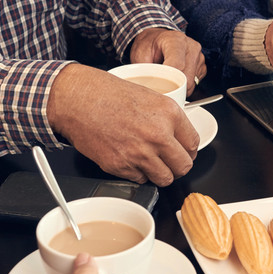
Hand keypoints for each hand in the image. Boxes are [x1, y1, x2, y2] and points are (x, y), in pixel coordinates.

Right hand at [47, 64, 197, 185]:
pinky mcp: (121, 166)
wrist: (78, 100)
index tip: (184, 152)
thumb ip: (168, 119)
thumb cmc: (108, 94)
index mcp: (169, 114)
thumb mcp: (149, 97)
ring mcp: (140, 153)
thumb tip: (179, 137)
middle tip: (170, 162)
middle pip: (184, 166)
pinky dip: (138, 173)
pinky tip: (130, 158)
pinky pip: (140, 179)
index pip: (194, 144)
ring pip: (165, 179)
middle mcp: (158, 135)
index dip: (189, 150)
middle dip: (178, 166)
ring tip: (150, 162)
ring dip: (160, 173)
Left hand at [129, 28, 205, 94]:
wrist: (156, 39)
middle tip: (161, 86)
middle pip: (186, 77)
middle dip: (174, 86)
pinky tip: (176, 76)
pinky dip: (185, 84)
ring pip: (192, 83)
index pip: (177, 65)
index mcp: (175, 40)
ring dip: (179, 86)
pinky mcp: (202, 65)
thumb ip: (146, 71)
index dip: (169, 79)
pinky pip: (195, 82)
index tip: (160, 86)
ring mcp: (199, 56)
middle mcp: (190, 46)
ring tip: (168, 78)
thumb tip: (149, 90)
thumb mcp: (140, 56)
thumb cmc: (149, 46)